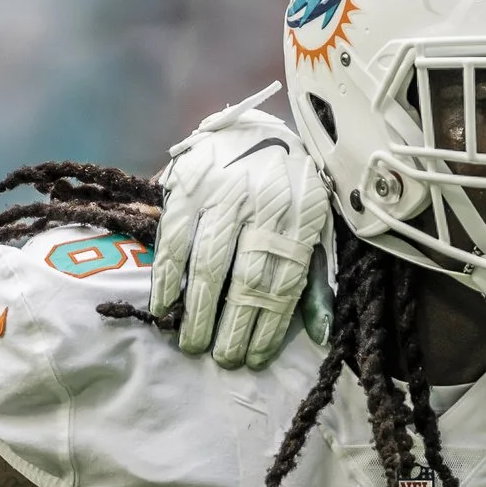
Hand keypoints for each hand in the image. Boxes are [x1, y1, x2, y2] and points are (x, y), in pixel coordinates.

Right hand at [149, 84, 331, 369]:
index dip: (267, 325)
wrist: (260, 128)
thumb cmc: (291, 190)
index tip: (253, 358)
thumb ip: (316, 279)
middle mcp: (263, 206)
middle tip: (221, 359)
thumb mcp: (316, 228)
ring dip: (198, 309)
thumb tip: (320, 335)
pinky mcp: (187, 185)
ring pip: (208, 263)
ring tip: (192, 342)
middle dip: (231, 326)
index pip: (283, 282)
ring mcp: (222, 194)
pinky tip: (164, 306)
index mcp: (300, 218)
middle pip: (245, 278)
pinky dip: (167, 277)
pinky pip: (173, 239)